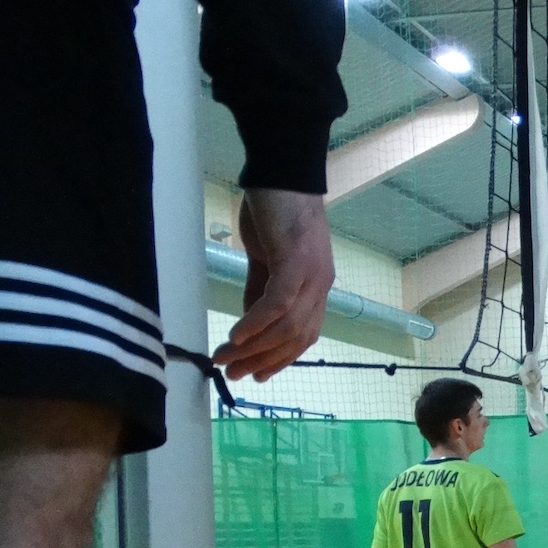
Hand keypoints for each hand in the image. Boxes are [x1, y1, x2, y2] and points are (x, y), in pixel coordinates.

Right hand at [216, 189, 336, 381]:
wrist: (283, 173)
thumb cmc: (274, 213)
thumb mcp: (268, 260)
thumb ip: (262, 291)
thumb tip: (251, 323)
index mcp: (316, 287)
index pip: (303, 335)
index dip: (280, 359)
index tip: (255, 375)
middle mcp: (320, 286)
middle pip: (296, 337)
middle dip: (262, 361)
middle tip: (233, 373)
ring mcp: (311, 275)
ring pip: (287, 326)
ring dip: (254, 347)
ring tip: (227, 359)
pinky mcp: (295, 261)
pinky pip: (278, 302)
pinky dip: (257, 322)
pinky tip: (236, 336)